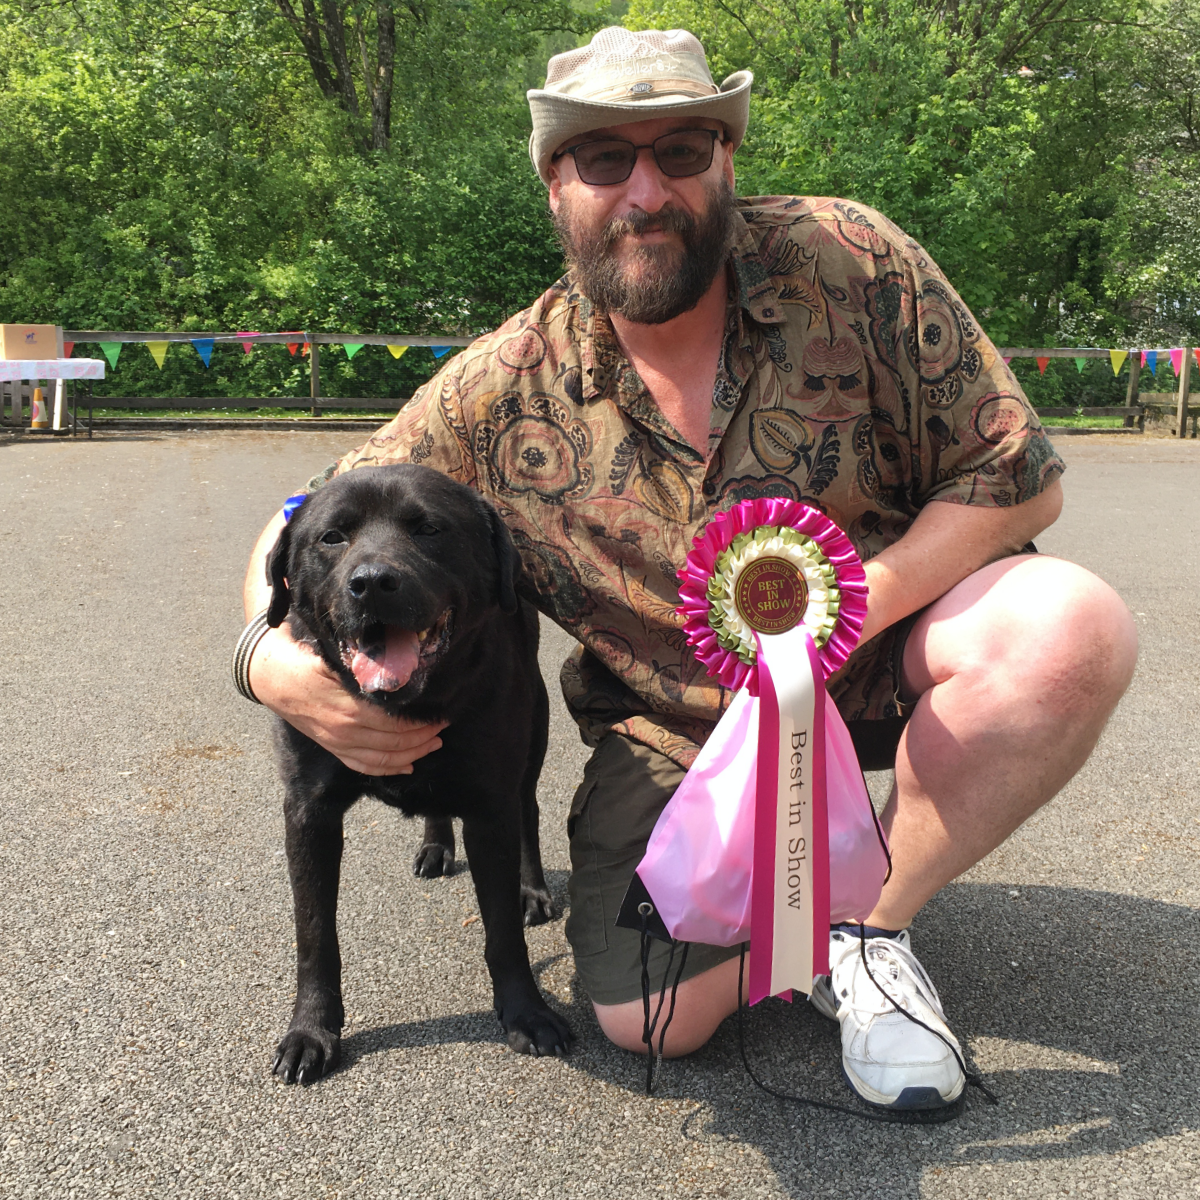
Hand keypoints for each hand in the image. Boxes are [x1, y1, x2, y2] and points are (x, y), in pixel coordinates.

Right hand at [248, 623, 445, 775]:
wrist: (271, 677)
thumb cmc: (306, 661)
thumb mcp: (336, 658)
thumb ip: (367, 669)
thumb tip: (401, 673)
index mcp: (350, 708)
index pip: (397, 722)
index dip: (423, 720)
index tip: (442, 710)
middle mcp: (345, 731)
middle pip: (396, 742)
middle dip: (425, 736)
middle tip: (444, 725)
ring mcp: (338, 743)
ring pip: (384, 759)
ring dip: (414, 754)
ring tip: (434, 743)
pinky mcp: (333, 748)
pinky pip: (365, 766)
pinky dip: (389, 769)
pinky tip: (408, 766)